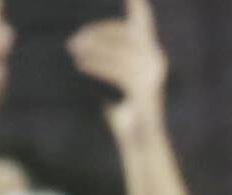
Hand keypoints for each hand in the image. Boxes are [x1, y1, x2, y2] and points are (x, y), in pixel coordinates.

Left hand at [68, 0, 166, 120]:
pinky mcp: (145, 90)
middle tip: (74, 40)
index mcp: (152, 55)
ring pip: (120, 52)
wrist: (141, 144)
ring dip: (95, 48)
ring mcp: (153, 76)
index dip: (137, 4)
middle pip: (127, 34)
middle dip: (100, 32)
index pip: (143, 22)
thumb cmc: (125, 113)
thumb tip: (81, 41)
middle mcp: (157, 61)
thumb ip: (109, 60)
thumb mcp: (117, 82)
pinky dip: (97, 64)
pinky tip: (81, 64)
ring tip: (73, 50)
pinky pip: (118, 70)